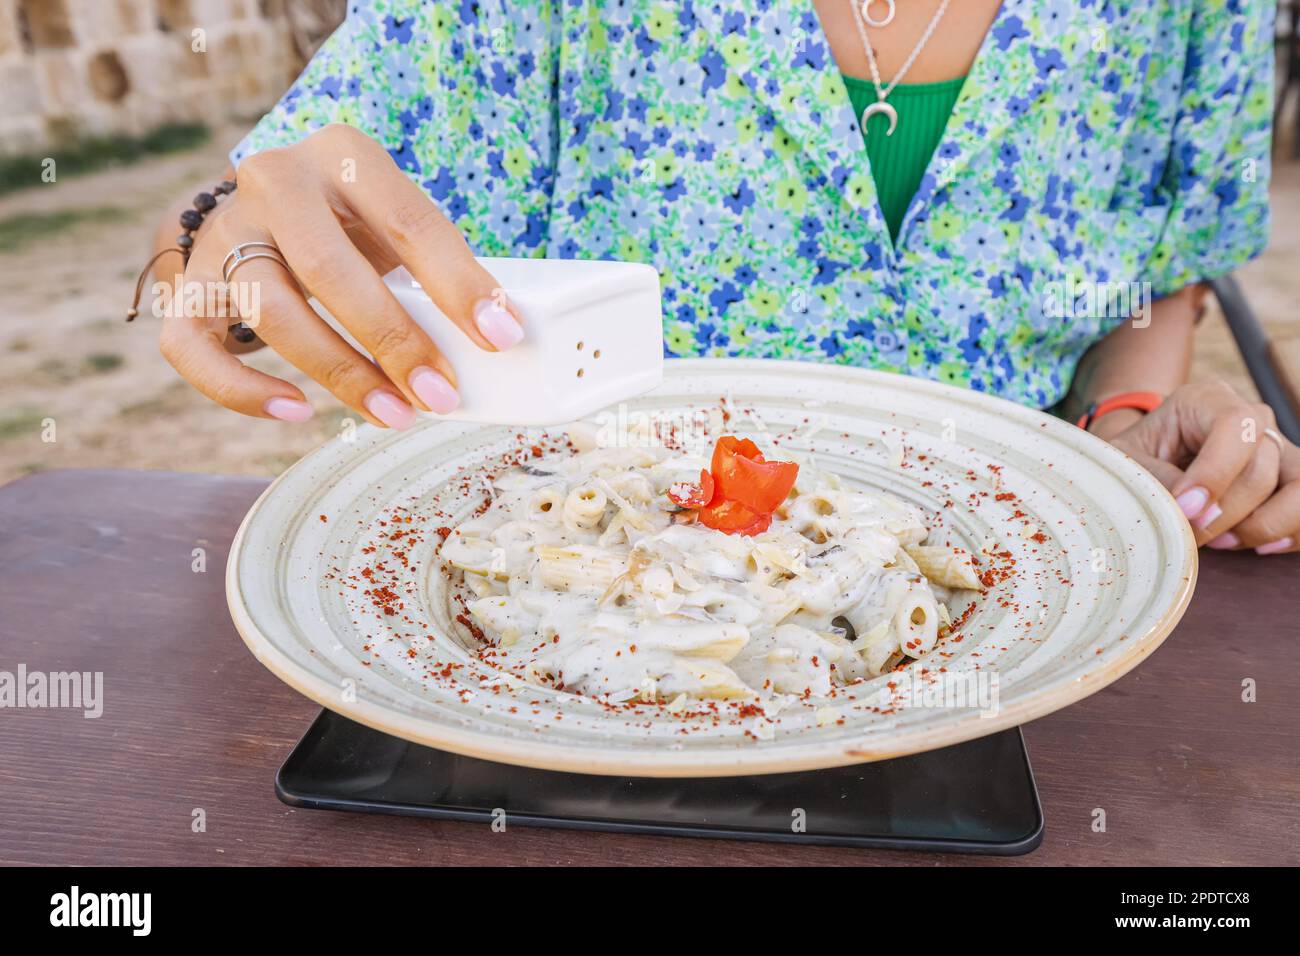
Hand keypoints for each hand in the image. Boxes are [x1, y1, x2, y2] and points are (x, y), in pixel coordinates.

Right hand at [159, 124, 523, 426]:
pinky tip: (298, 411)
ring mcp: (223, 230)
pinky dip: (241, 389)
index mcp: (344, 155)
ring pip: (271, 311)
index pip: (408, 220)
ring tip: (395, 414)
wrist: (271, 208)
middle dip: (393, 341)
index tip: (501, 338)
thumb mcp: (398, 225)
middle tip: (441, 396)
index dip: (458, 284)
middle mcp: (275, 181)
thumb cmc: (358, 226)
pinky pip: (191, 346)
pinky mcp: (187, 283)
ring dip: (339, 374)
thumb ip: (435, 271)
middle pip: (329, 269)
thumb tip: (499, 340)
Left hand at [1101, 380, 1298, 554]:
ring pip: (1299, 489)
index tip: (1187, 508)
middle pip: (1262, 466)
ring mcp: (1278, 449)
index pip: (1234, 426)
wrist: (1150, 460)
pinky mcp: (1290, 480)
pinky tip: (1258, 547)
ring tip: (1221, 541)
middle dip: (1227, 512)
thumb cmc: (1137, 456)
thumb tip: (1191, 510)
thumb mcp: (1129, 460)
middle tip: (1192, 534)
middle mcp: (1253, 419)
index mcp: (1208, 400)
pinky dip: (1290, 535)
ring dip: (1264, 525)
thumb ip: (1156, 479)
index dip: (1216, 472)